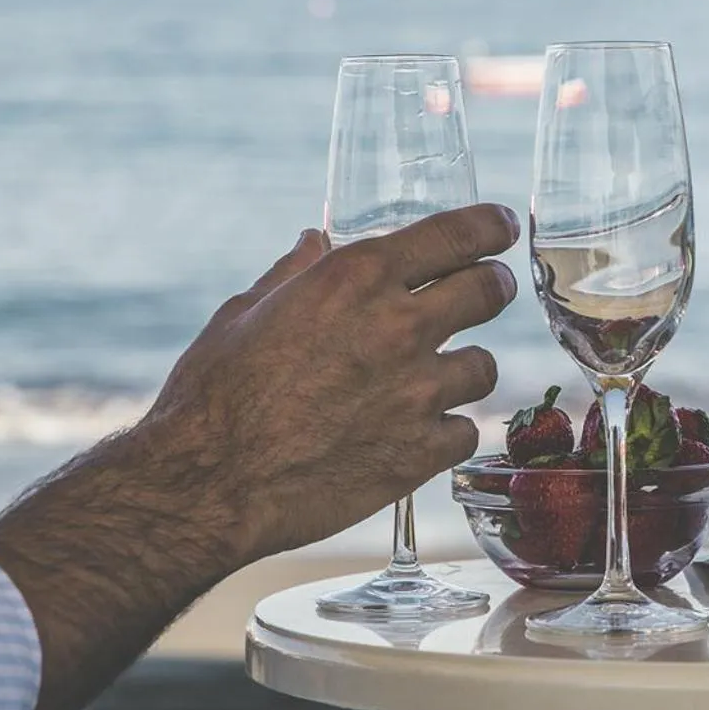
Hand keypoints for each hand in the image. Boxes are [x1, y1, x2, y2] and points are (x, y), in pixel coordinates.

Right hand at [143, 204, 519, 561]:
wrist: (207, 482)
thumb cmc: (213, 392)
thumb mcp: (245, 312)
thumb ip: (294, 273)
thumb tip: (314, 241)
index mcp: (358, 277)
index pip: (459, 233)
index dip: (491, 227)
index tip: (500, 228)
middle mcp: (399, 326)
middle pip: (489, 291)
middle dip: (492, 287)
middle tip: (485, 293)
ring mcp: (416, 392)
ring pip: (484, 366)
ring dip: (465, 367)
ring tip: (435, 378)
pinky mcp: (419, 453)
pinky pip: (463, 431)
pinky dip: (446, 431)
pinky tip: (417, 434)